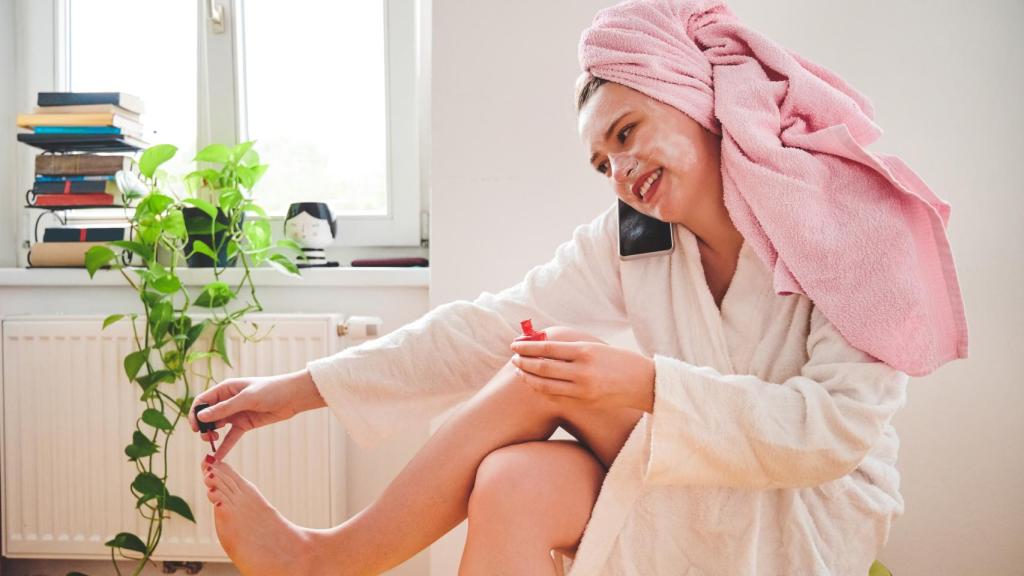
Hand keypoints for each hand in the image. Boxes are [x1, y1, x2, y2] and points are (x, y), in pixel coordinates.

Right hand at [188, 369, 325, 458]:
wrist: (293, 397)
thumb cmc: (271, 390)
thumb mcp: (247, 398)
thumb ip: (225, 408)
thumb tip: (201, 417)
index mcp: (226, 389)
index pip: (202, 401)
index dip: (195, 414)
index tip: (195, 427)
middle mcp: (228, 400)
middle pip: (207, 415)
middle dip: (203, 426)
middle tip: (205, 436)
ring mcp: (236, 413)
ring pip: (217, 426)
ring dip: (211, 435)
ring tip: (211, 441)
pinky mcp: (245, 424)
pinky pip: (231, 437)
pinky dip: (224, 446)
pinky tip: (217, 457)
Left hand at [510, 340, 654, 411]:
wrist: (644, 383)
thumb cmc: (619, 361)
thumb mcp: (595, 347)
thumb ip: (570, 347)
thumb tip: (541, 344)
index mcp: (585, 352)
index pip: (547, 348)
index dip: (527, 347)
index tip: (514, 344)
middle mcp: (582, 371)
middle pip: (542, 367)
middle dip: (524, 362)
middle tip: (513, 358)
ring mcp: (583, 390)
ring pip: (545, 385)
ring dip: (528, 377)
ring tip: (520, 371)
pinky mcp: (585, 402)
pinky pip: (556, 397)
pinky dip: (542, 390)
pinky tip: (535, 384)